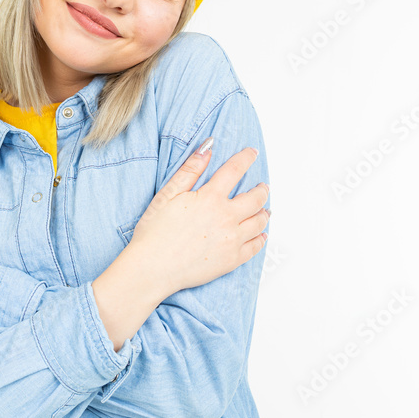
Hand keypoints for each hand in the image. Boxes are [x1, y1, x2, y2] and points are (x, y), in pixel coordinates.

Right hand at [126, 137, 269, 296]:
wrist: (153, 268)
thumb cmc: (154, 233)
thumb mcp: (167, 195)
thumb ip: (189, 171)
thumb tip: (207, 149)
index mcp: (210, 199)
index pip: (234, 171)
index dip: (245, 158)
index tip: (251, 153)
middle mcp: (226, 218)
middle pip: (255, 198)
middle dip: (261, 189)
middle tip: (262, 186)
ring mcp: (232, 240)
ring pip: (259, 222)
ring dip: (264, 212)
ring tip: (265, 209)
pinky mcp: (232, 260)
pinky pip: (255, 247)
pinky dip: (261, 238)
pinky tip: (260, 235)